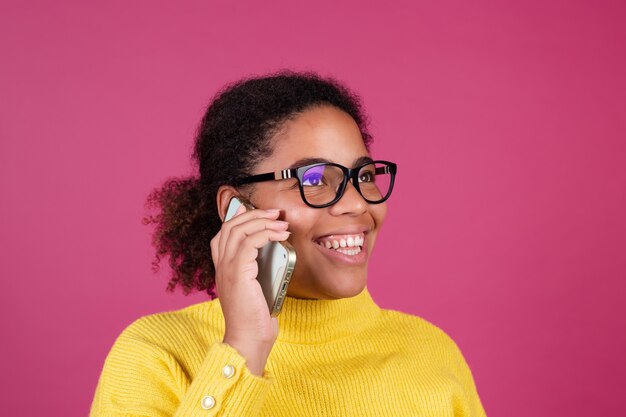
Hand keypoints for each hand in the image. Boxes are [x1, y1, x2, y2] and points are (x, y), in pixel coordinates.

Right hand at [210, 205, 289, 374]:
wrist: (248, 339)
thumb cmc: (255, 318)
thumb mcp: (256, 288)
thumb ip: (259, 270)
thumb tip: (274, 253)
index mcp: (223, 268)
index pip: (223, 234)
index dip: (239, 218)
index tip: (258, 212)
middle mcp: (221, 265)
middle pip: (231, 226)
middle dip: (254, 214)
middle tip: (275, 213)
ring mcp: (227, 268)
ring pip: (239, 230)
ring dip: (263, 221)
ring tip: (281, 222)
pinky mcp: (238, 272)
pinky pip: (249, 242)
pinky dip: (266, 234)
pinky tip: (280, 235)